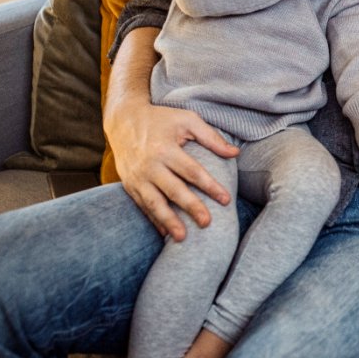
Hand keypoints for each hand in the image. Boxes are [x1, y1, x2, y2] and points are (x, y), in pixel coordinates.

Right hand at [107, 99, 238, 240]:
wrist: (123, 120)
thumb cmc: (161, 119)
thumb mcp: (187, 120)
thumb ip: (211, 137)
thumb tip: (235, 153)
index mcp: (165, 149)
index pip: (192, 171)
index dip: (209, 186)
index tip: (226, 200)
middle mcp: (150, 165)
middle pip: (173, 190)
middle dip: (191, 208)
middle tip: (207, 223)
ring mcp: (137, 177)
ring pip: (154, 203)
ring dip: (168, 221)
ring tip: (183, 238)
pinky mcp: (129, 185)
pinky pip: (143, 205)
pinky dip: (154, 220)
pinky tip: (165, 232)